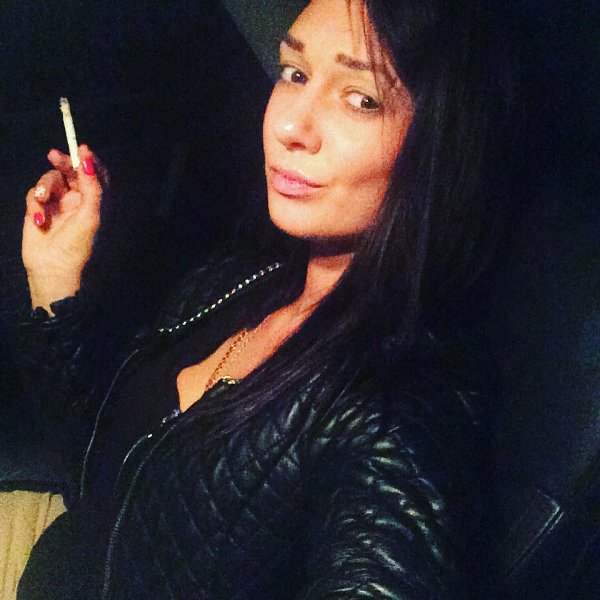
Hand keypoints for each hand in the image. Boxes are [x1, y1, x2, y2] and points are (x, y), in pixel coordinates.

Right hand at [22, 145, 102, 313]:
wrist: (52, 268)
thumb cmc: (77, 245)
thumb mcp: (89, 214)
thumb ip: (91, 187)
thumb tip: (88, 160)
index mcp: (94, 202)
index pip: (93, 175)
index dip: (88, 161)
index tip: (81, 148)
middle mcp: (77, 200)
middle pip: (70, 171)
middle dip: (63, 162)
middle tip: (55, 156)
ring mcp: (57, 204)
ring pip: (49, 180)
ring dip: (45, 188)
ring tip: (42, 202)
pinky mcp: (39, 209)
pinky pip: (34, 194)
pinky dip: (34, 204)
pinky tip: (38, 220)